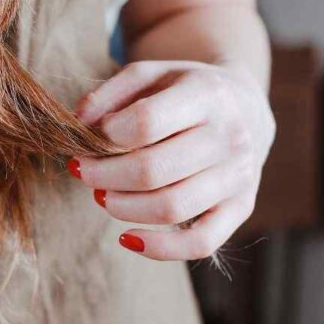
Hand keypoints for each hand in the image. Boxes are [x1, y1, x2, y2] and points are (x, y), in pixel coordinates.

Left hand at [70, 61, 274, 260]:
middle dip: (104, 175)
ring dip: (122, 207)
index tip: (92, 135)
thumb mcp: (149, 75)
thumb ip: (109, 94)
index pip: (146, 122)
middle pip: (152, 170)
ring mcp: (239, 176)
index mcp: (206, 94)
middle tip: (84, 171)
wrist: (245, 107)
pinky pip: (200, 243)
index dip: (108, 134)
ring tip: (102, 195)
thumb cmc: (184, 90)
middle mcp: (229, 137)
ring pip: (171, 208)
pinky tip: (127, 238)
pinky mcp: (241, 208)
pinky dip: (159, 249)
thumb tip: (78, 124)